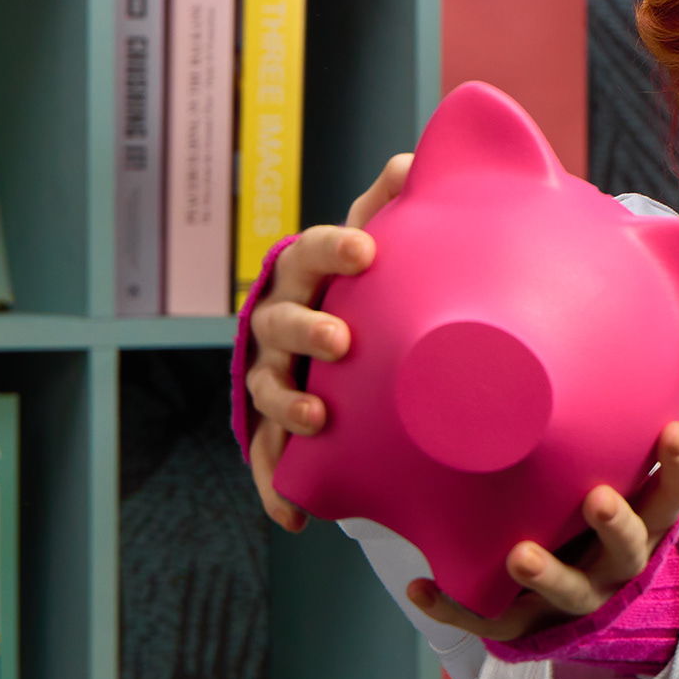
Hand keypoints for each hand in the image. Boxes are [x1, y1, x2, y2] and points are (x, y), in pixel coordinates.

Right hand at [245, 153, 411, 528]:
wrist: (334, 339)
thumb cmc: (361, 287)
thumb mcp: (377, 240)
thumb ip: (392, 203)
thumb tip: (412, 159)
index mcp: (304, 277)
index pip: (311, 254)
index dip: (334, 251)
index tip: (367, 252)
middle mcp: (278, 325)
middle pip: (279, 323)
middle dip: (305, 331)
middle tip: (339, 340)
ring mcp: (272, 378)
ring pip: (267, 392)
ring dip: (287, 407)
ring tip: (315, 421)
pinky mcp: (272, 430)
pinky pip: (268, 464)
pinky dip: (275, 490)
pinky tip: (294, 519)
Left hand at [405, 379, 678, 644]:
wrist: (580, 608)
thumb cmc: (601, 521)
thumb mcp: (632, 484)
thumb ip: (648, 434)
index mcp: (643, 525)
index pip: (672, 497)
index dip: (675, 466)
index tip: (670, 431)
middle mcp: (614, 565)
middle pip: (626, 550)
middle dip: (615, 525)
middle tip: (598, 498)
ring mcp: (572, 598)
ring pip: (566, 593)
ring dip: (545, 574)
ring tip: (519, 555)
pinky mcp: (525, 624)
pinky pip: (491, 622)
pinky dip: (455, 609)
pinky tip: (421, 587)